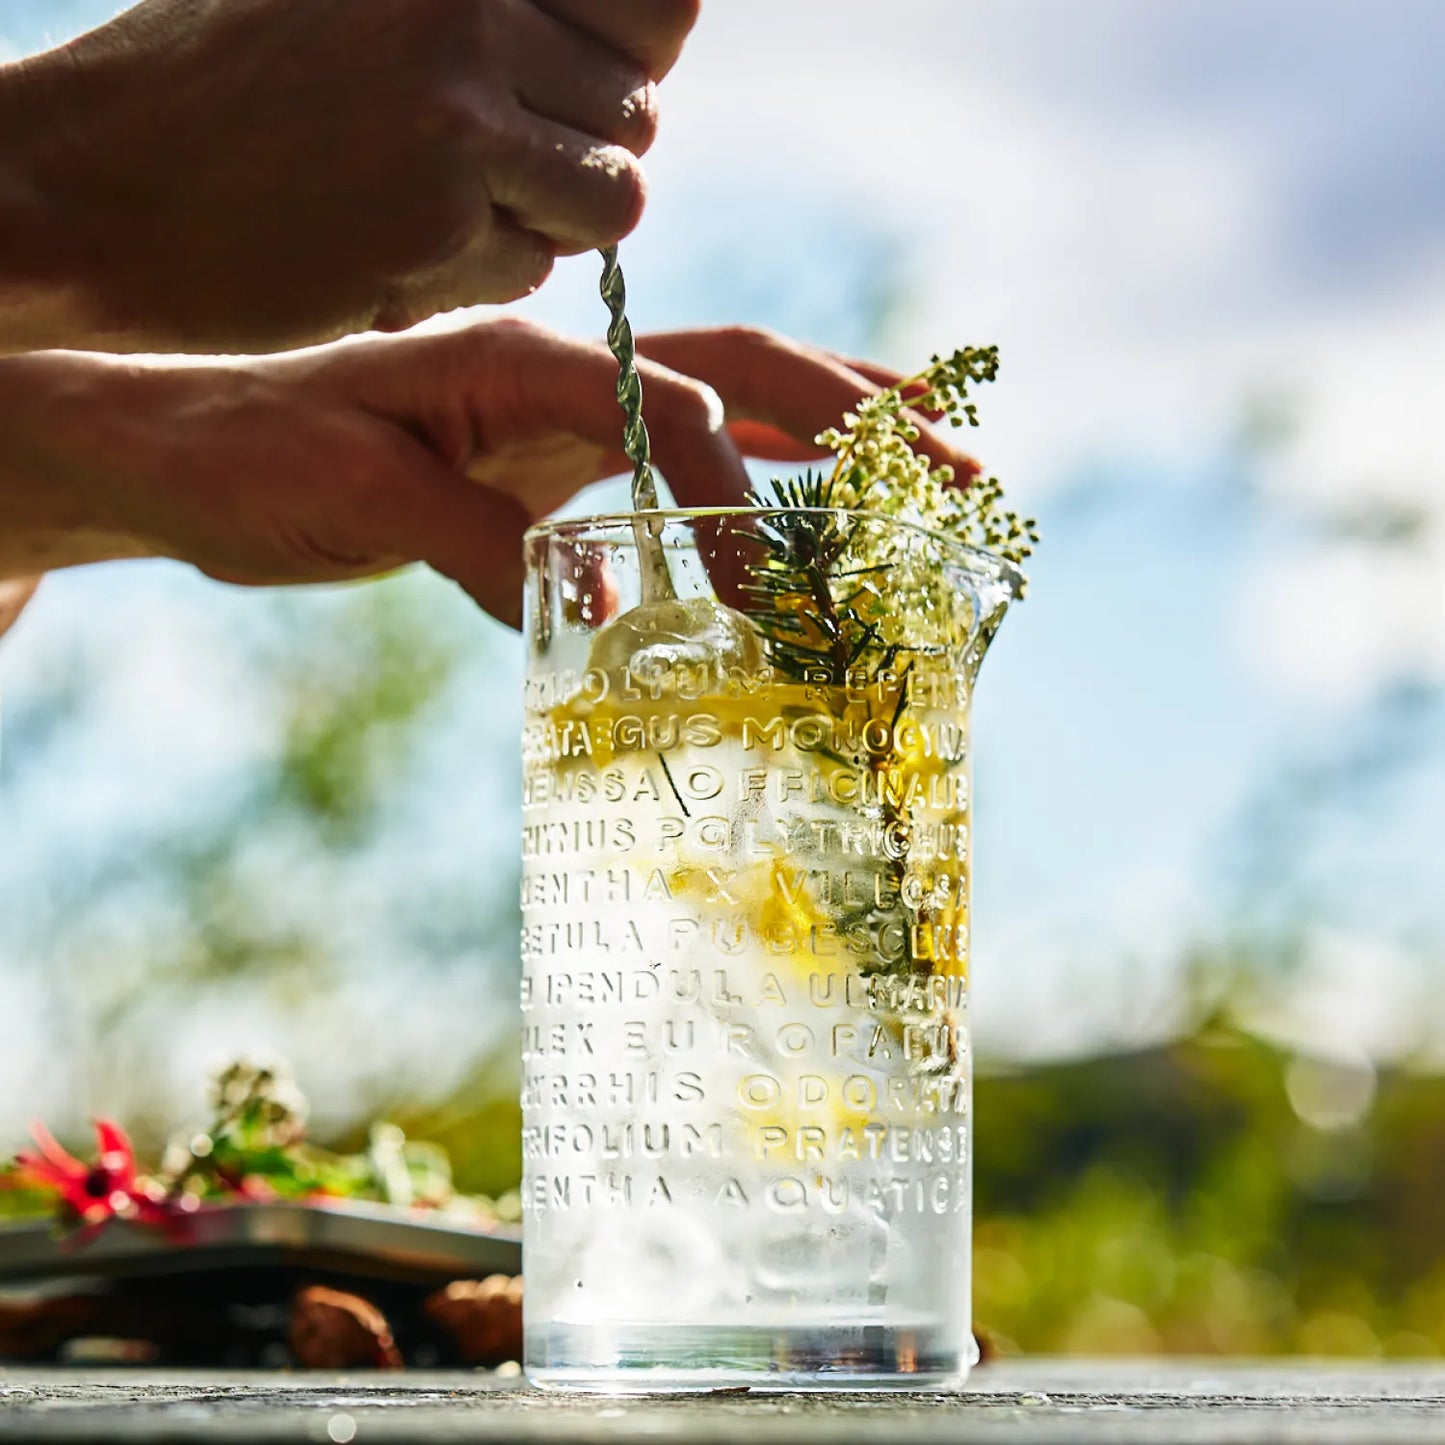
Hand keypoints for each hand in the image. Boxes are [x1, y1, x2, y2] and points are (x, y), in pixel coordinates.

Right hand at [0, 0, 700, 352]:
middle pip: (639, 108)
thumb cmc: (227, 87)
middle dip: (588, 152)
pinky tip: (402, 247)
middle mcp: (466, 8)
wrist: (97, 184)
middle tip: (502, 167)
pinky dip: (487, 273)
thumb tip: (658, 29)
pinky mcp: (437, 222)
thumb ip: (495, 10)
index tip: (577, 87)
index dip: (634, 55)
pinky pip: (537, 266)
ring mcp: (454, 115)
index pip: (661, 2)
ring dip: (554, 222)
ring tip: (459, 209)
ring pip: (612, 198)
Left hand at [0, 322, 980, 628]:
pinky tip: (809, 515)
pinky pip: (679, 465)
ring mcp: (568, 418)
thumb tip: (596, 616)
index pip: (665, 406)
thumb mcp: (352, 493)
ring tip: (930, 467)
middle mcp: (562, 378)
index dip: (730, 492)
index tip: (766, 593)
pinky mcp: (558, 467)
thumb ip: (472, 542)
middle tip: (954, 462)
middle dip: (849, 419)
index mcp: (515, 361)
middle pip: (737, 373)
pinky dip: (756, 484)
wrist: (194, 457)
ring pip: (728, 410)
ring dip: (830, 439)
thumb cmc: (254, 457)